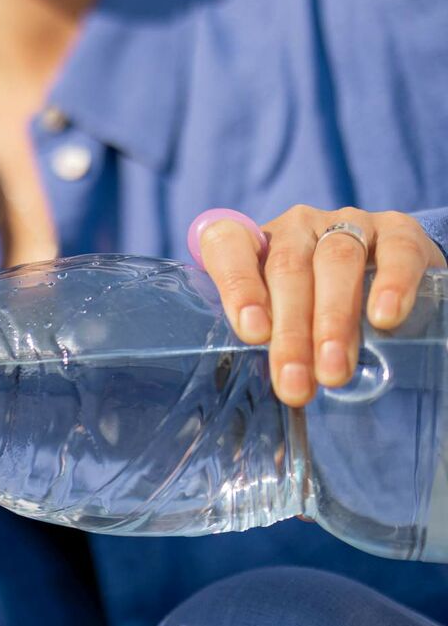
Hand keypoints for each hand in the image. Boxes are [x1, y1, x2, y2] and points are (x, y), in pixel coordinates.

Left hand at [198, 206, 445, 406]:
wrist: (389, 275)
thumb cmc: (318, 306)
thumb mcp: (286, 319)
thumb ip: (271, 343)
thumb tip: (274, 403)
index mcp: (256, 242)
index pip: (226, 243)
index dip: (237, 284)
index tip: (252, 333)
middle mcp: (297, 227)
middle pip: (287, 269)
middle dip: (291, 332)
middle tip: (296, 382)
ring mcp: (348, 222)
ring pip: (336, 262)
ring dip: (333, 320)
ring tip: (334, 369)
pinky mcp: (398, 230)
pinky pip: (396, 251)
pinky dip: (391, 284)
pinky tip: (385, 318)